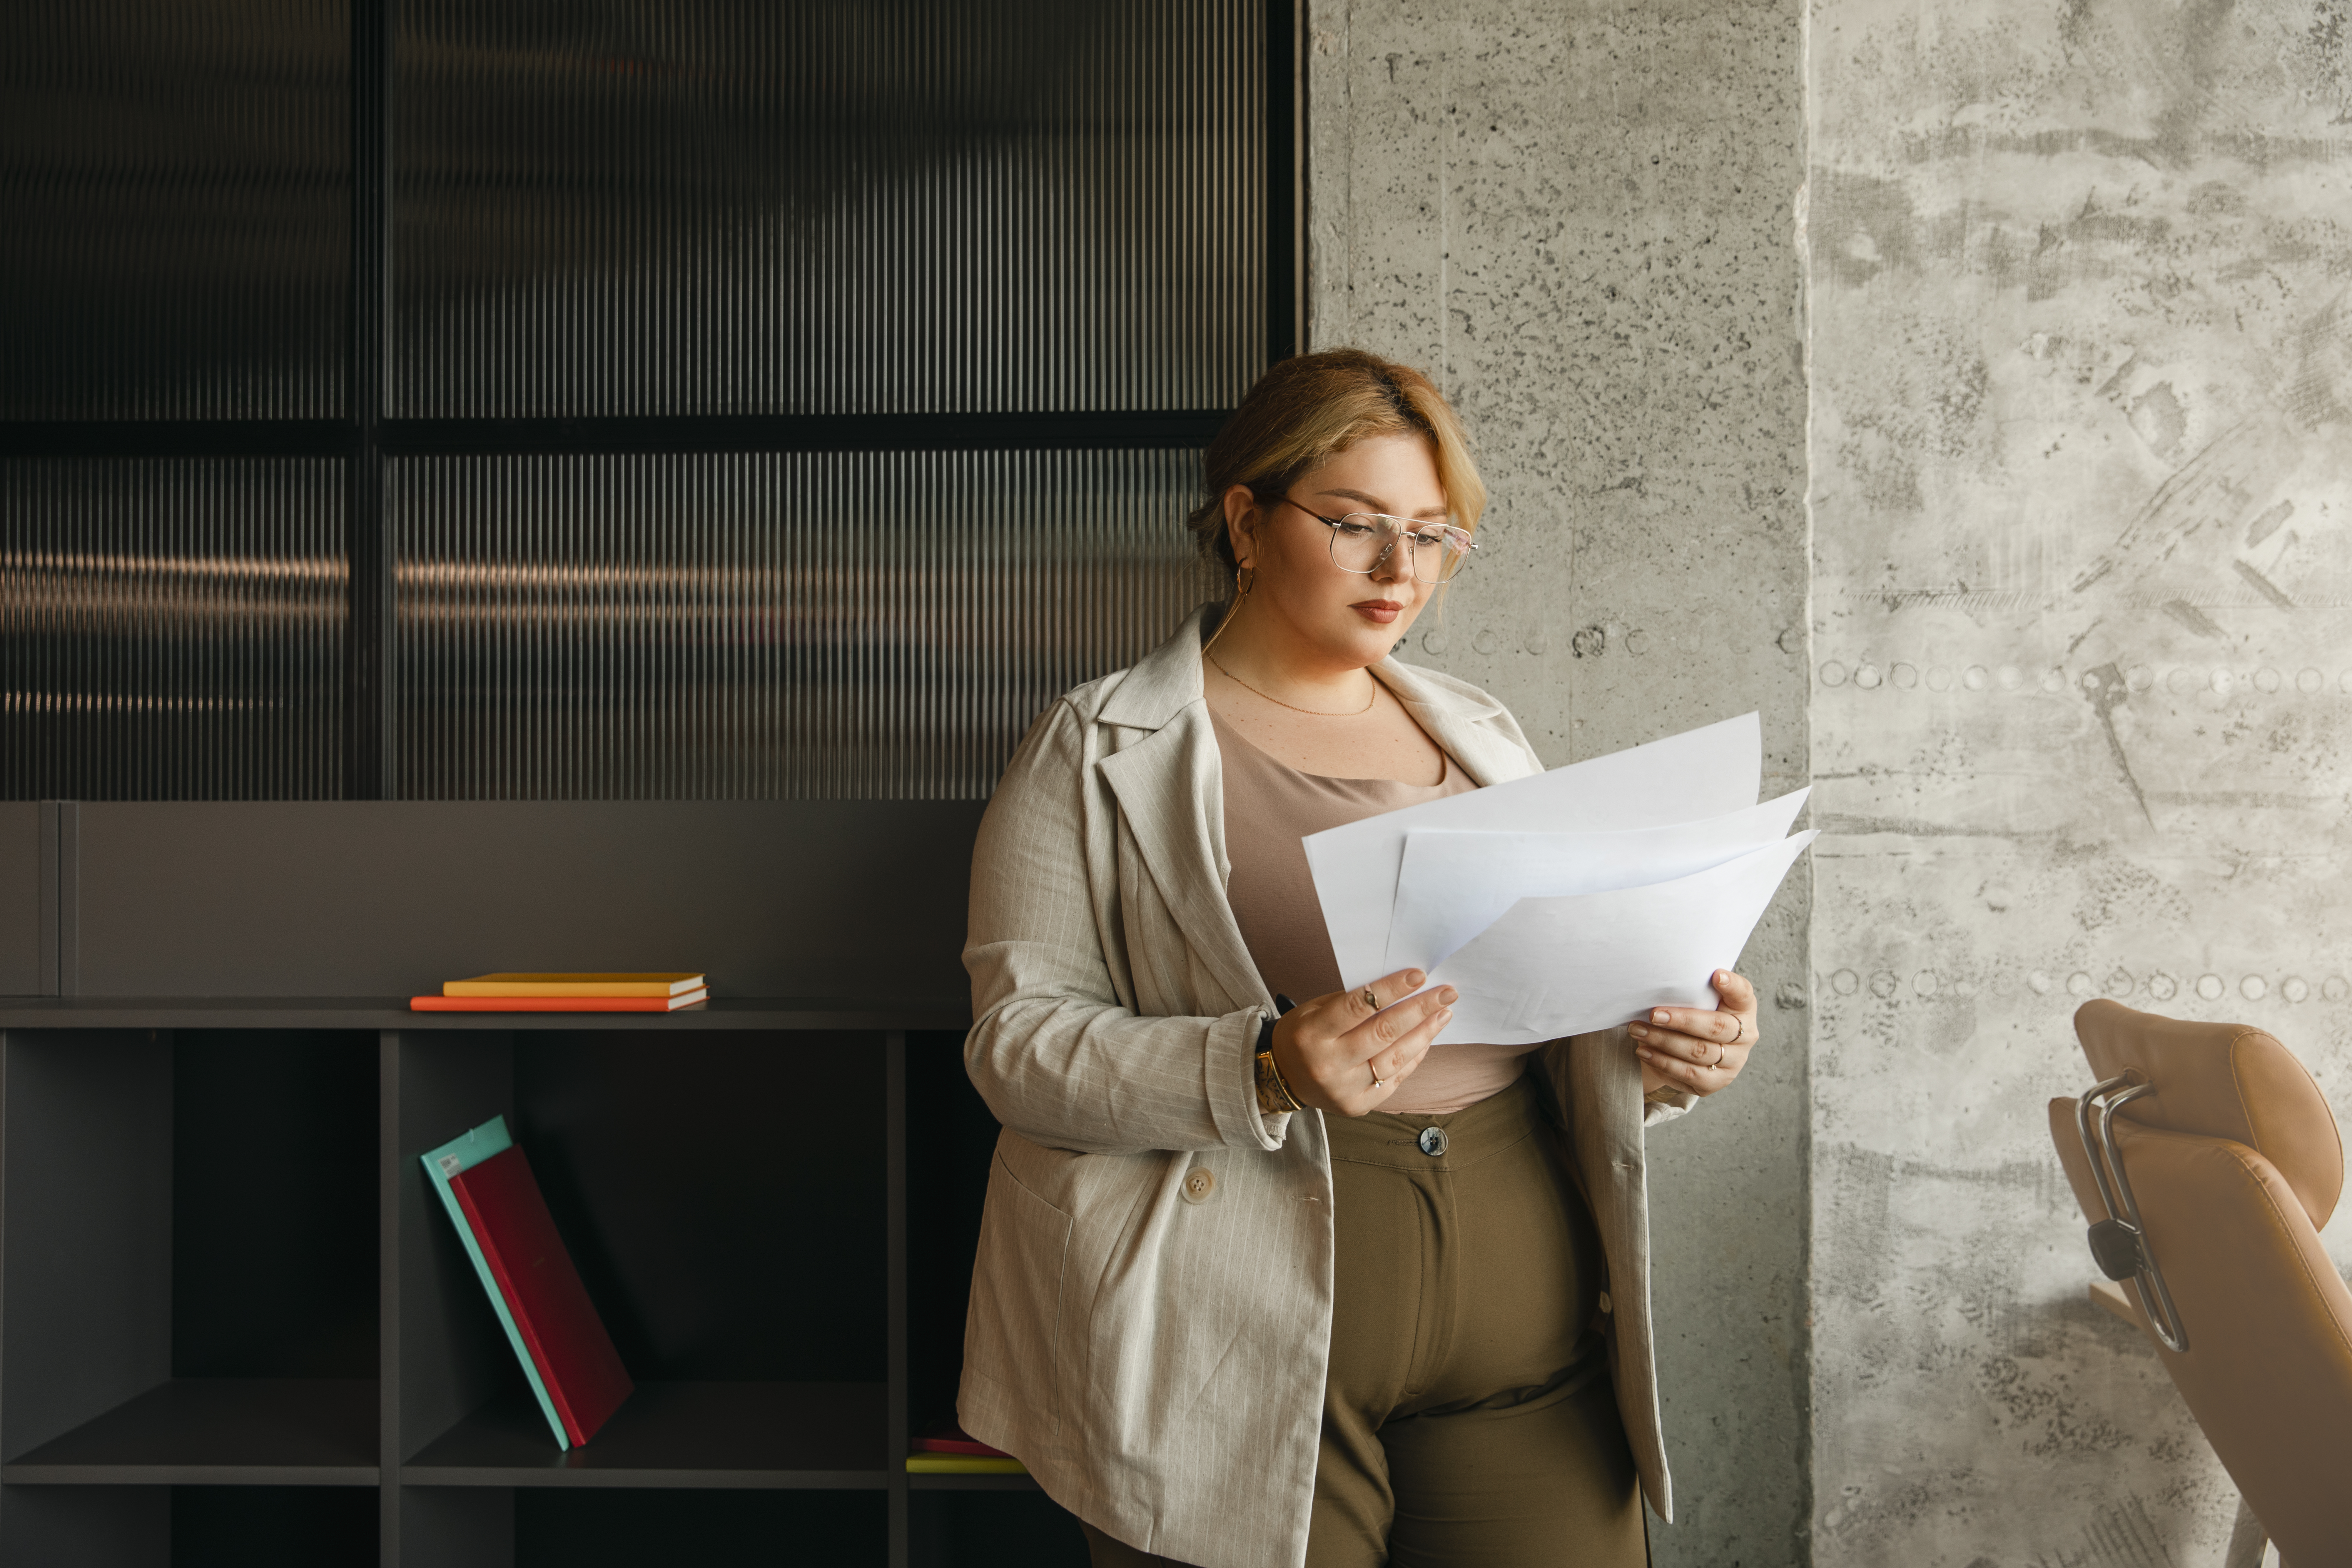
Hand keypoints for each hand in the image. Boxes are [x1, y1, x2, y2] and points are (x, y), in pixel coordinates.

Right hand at [1270, 968, 1456, 1115]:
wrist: (1282, 1080)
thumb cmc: (1302, 1036)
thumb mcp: (1313, 1010)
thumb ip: (1350, 1001)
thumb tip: (1398, 987)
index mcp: (1312, 1034)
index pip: (1358, 1007)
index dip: (1391, 989)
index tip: (1419, 975)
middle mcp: (1328, 1064)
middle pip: (1383, 1033)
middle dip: (1419, 1009)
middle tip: (1446, 993)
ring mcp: (1344, 1089)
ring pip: (1394, 1059)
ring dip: (1424, 1034)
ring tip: (1443, 1014)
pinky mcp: (1357, 1106)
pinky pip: (1394, 1079)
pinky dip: (1413, 1057)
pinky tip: (1426, 1038)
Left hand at [1629, 969, 1757, 1097]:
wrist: (1691, 1049)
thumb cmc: (1694, 1015)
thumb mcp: (1698, 1000)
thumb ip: (1691, 990)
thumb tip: (1661, 978)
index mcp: (1743, 1008)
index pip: (1743, 994)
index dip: (1732, 985)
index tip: (1716, 975)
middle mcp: (1745, 1036)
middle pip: (1715, 1027)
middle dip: (1681, 1020)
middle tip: (1653, 1014)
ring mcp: (1733, 1062)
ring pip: (1698, 1052)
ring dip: (1663, 1041)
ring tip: (1638, 1031)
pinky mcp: (1716, 1082)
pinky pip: (1688, 1074)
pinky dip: (1663, 1062)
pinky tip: (1644, 1052)